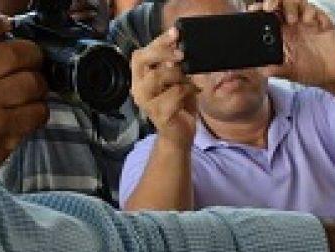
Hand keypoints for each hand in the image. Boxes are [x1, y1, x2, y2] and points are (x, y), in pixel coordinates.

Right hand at [0, 10, 48, 174]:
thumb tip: (0, 24)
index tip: (4, 28)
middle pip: (15, 55)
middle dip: (31, 58)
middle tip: (30, 64)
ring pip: (31, 84)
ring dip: (37, 87)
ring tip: (26, 93)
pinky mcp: (3, 130)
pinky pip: (36, 113)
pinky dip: (38, 111)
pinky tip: (24, 114)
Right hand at [130, 28, 197, 147]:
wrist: (180, 135)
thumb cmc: (178, 105)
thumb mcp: (178, 82)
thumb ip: (175, 67)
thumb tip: (178, 50)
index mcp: (140, 78)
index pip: (141, 54)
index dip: (157, 42)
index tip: (175, 32)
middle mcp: (138, 88)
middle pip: (142, 61)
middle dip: (163, 53)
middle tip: (182, 54)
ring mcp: (146, 102)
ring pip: (159, 77)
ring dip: (179, 76)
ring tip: (191, 82)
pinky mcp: (159, 114)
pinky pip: (175, 95)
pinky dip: (189, 91)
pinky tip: (195, 92)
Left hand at [253, 0, 334, 88]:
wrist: (334, 76)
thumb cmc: (310, 73)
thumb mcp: (290, 74)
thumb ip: (276, 70)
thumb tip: (261, 70)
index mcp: (280, 34)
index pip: (266, 16)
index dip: (259, 10)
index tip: (254, 12)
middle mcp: (292, 25)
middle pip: (278, 4)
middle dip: (272, 1)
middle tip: (270, 9)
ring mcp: (306, 22)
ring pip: (294, 2)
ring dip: (290, 6)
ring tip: (292, 20)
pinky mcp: (321, 22)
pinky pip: (313, 9)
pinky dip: (309, 12)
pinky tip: (309, 23)